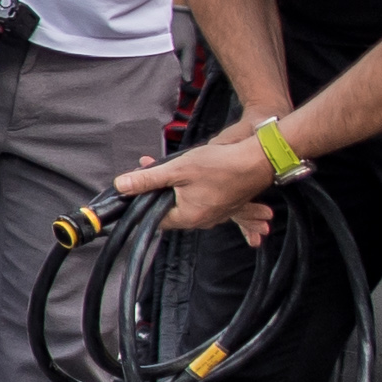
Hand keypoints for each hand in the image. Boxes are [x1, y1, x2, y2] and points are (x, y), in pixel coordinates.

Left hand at [115, 132, 281, 243]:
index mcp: (187, 217)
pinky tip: (194, 173)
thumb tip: (121, 185)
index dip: (143, 200)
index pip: (154, 218)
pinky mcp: (228, 205)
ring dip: (176, 187)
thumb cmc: (220, 164)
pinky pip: (205, 200)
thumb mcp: (177, 169)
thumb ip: (148, 179)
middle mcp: (202, 221)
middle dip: (159, 190)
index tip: (138, 184)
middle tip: (150, 167)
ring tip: (171, 167)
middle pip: (170, 209)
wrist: (261, 160)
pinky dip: (195, 189)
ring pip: (187, 203)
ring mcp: (217, 214)